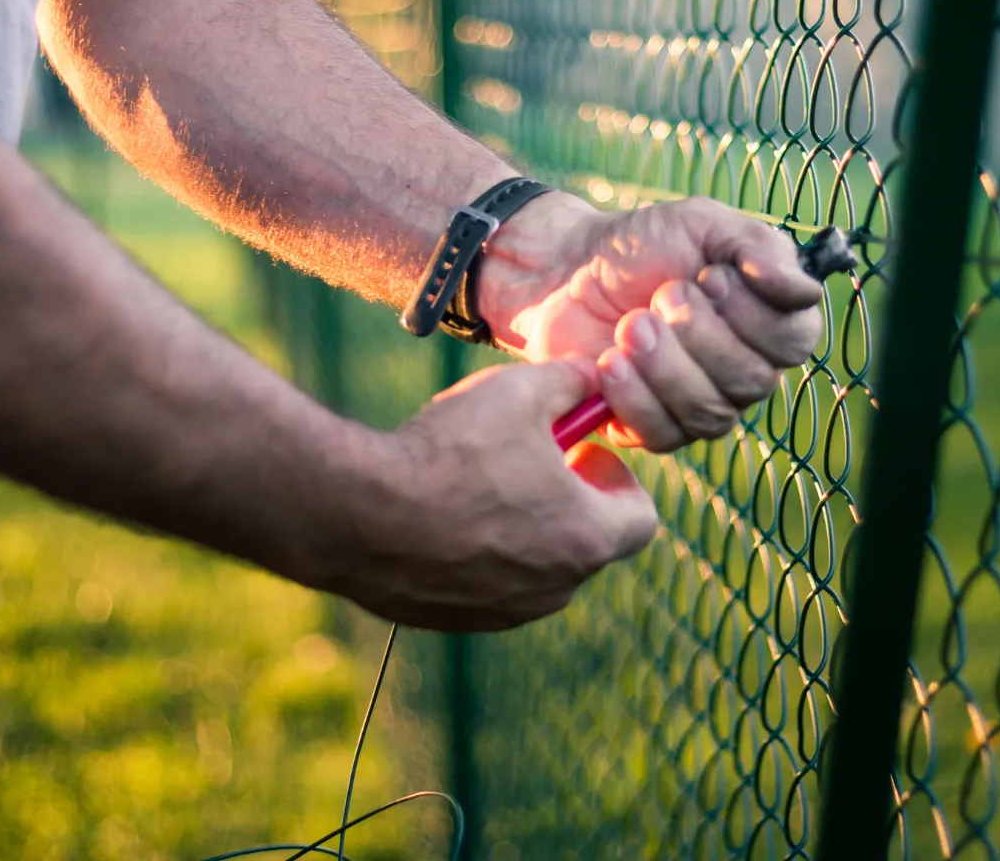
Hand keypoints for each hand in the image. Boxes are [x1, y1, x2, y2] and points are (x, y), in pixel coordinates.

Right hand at [342, 361, 657, 630]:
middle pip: (589, 541)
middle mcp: (556, 588)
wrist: (357, 514)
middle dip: (570, 497)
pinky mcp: (460, 621)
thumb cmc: (448, 451)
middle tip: (531, 460)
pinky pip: (492, 584)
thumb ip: (572, 381)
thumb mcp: (520, 390)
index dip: (620, 477)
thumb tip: (592, 378)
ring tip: (481, 482)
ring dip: (527, 527)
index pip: (642, 518)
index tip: (582, 452)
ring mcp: (507, 611)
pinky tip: (443, 514)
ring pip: (539, 565)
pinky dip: (483, 553)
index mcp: (586, 537)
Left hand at [478, 193, 823, 452]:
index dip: (753, 314)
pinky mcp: (648, 425)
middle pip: (752, 383)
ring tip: (629, 324)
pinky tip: (609, 362)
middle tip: (661, 294)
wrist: (565, 270)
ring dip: (665, 364)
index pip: (795, 342)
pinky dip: (634, 397)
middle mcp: (740, 370)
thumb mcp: (701, 222)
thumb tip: (805, 290)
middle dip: (701, 334)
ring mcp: (696, 403)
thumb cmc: (640, 245)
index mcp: (765, 321)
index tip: (708, 276)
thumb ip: (757, 247)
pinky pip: (662, 435)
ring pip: (710, 413)